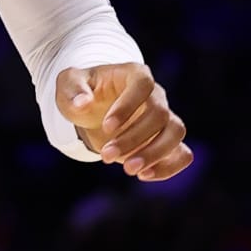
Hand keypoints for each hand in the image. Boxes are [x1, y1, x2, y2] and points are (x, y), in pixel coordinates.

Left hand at [55, 64, 191, 182]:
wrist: (94, 112)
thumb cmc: (82, 93)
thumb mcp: (68, 85)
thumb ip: (72, 89)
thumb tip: (82, 103)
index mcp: (135, 75)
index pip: (143, 84)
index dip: (128, 106)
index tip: (106, 126)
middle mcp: (155, 95)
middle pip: (159, 114)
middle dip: (133, 138)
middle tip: (106, 156)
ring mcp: (164, 119)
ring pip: (176, 132)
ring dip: (154, 154)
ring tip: (129, 170)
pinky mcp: (165, 142)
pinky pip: (182, 154)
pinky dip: (168, 167)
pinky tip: (144, 176)